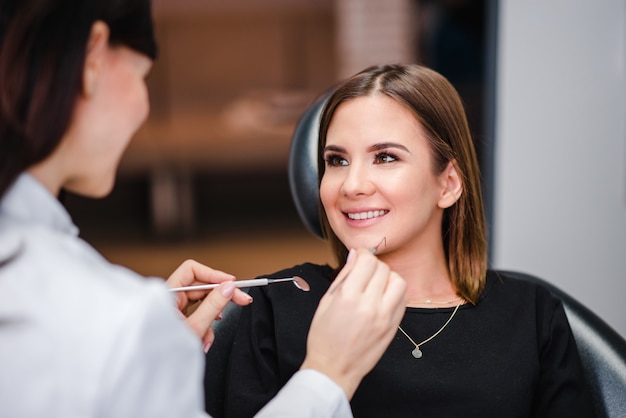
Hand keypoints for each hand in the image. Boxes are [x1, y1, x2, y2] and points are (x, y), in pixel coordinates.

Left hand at [166, 259, 251, 351]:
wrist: (153, 371)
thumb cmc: (163, 352)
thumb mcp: (194, 328)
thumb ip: (213, 305)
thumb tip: (228, 288)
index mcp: (167, 294)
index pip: (192, 271)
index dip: (214, 275)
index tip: (232, 283)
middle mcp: (168, 298)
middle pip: (200, 287)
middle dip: (219, 299)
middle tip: (241, 300)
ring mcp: (172, 309)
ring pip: (200, 303)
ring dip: (211, 318)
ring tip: (210, 333)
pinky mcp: (177, 319)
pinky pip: (196, 315)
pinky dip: (204, 327)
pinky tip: (204, 340)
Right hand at [300, 248, 406, 398]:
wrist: (334, 369)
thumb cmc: (324, 337)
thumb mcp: (326, 302)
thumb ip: (343, 276)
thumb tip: (354, 255)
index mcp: (348, 297)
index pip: (367, 261)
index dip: (362, 254)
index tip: (359, 257)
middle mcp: (369, 306)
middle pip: (383, 269)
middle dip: (373, 265)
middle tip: (364, 272)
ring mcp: (384, 317)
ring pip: (398, 281)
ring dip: (388, 277)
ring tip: (376, 284)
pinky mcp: (393, 327)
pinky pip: (402, 299)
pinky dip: (395, 292)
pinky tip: (382, 297)